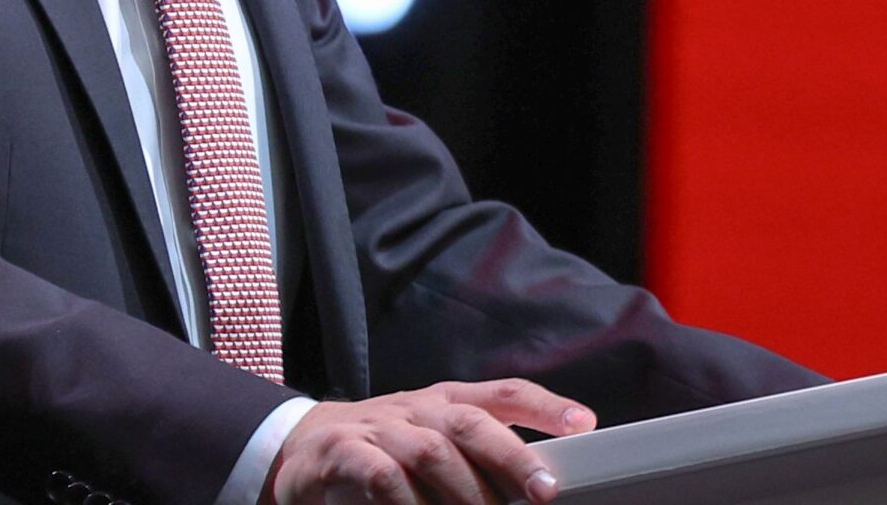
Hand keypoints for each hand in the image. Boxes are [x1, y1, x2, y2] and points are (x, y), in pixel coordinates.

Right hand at [264, 378, 595, 504]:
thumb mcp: (432, 443)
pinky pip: (380, 474)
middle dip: (512, 456)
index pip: (504, 392)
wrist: (302, 447)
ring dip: (464, 488)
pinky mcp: (343, 452)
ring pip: (431, 450)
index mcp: (446, 402)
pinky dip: (405, 498)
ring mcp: (380, 427)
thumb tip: (539, 484)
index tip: (585, 424)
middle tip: (544, 491)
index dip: (545, 405)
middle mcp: (418, 409)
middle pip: (471, 422)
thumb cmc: (384, 450)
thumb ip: (478, 459)